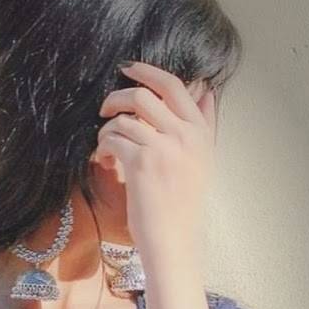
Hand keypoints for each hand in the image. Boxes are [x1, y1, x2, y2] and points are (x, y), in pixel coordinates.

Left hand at [90, 61, 216, 259]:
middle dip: (119, 96)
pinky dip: (103, 146)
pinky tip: (103, 158)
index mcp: (200, 132)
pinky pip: (114, 137)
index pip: (175, 86)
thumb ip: (204, 124)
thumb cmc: (182, 204)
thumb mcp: (202, 160)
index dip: (148, 72)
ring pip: (126, 116)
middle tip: (106, 108)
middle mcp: (185, 135)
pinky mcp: (142, 162)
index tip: (129, 69)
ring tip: (105, 142)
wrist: (174, 239)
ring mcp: (164, 147)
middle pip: (146, 94)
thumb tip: (206, 90)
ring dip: (108, 127)